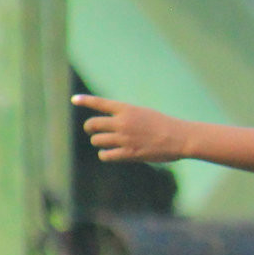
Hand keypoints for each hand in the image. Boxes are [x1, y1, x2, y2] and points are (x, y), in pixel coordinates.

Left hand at [71, 93, 190, 163]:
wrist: (179, 138)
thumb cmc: (164, 125)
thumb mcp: (144, 113)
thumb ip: (126, 116)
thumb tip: (109, 125)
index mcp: (127, 109)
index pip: (100, 103)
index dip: (85, 100)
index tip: (74, 99)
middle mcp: (122, 122)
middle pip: (92, 124)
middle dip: (90, 128)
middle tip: (93, 131)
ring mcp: (124, 138)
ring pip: (97, 140)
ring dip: (99, 142)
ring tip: (106, 143)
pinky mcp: (128, 153)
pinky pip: (105, 155)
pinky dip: (105, 154)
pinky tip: (110, 154)